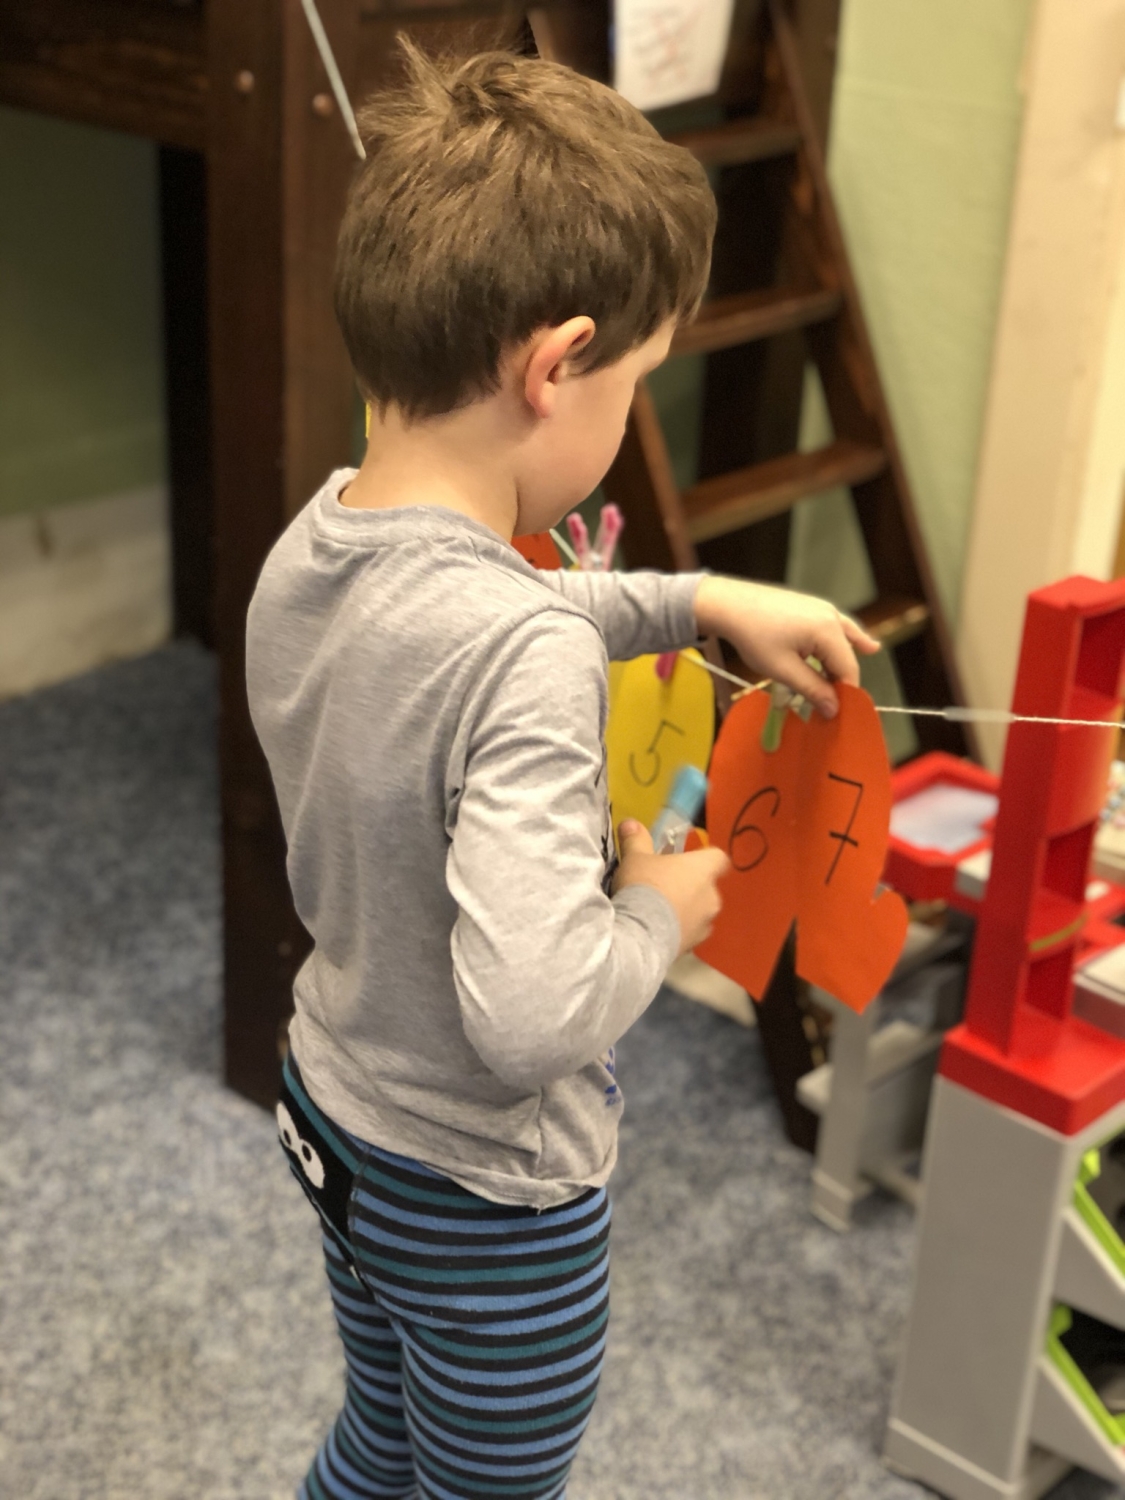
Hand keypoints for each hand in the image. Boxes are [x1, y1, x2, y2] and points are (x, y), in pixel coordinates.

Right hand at [612, 820, 729, 954]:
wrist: (640, 935)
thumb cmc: (643, 886)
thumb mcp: (635, 858)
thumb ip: (636, 840)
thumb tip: (630, 822)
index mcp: (704, 869)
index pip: (719, 858)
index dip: (707, 858)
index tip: (689, 860)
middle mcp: (712, 896)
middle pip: (708, 886)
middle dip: (691, 887)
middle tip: (665, 886)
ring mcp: (706, 923)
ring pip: (700, 912)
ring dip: (686, 910)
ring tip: (660, 912)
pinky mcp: (694, 945)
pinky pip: (690, 933)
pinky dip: (679, 930)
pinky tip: (658, 931)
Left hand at [693, 576, 878, 718]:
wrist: (729, 604)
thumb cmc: (753, 636)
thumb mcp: (782, 670)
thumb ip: (812, 689)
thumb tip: (834, 709)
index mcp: (828, 630)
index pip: (848, 670)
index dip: (844, 696)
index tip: (834, 716)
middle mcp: (831, 616)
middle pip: (846, 658)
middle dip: (838, 683)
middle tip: (827, 708)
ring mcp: (823, 609)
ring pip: (843, 643)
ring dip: (838, 667)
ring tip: (847, 690)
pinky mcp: (813, 607)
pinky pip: (837, 630)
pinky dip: (847, 643)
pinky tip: (868, 648)